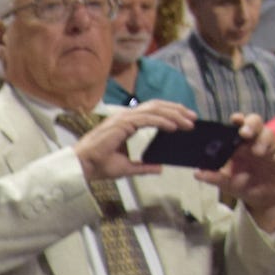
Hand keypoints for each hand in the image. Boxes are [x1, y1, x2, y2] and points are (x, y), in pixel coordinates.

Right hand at [71, 100, 192, 186]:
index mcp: (125, 123)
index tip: (185, 120)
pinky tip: (173, 126)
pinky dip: (162, 121)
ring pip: (154, 110)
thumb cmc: (97, 166)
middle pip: (156, 106)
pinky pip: (147, 119)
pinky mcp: (121, 124)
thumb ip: (143, 166)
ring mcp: (123, 119)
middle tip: (193, 117)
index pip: (152, 112)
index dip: (170, 113)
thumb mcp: (126, 167)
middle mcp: (125, 117)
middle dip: (177, 110)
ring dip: (173, 114)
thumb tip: (159, 168)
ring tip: (188, 121)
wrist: (82, 167)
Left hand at [197, 113, 274, 226]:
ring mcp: (269, 148)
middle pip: (256, 123)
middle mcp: (254, 142)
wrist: (262, 199)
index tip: (234, 119)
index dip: (238, 120)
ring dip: (264, 140)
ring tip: (258, 152)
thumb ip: (214, 177)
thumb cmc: (243, 185)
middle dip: (251, 124)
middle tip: (245, 133)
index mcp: (239, 145)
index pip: (239, 126)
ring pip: (269, 133)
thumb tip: (197, 173)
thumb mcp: (227, 183)